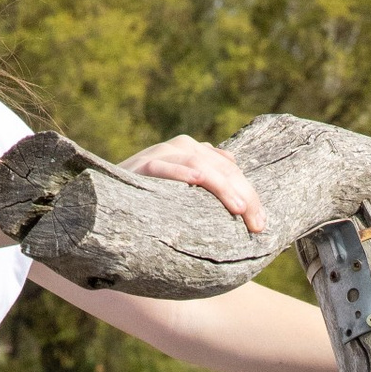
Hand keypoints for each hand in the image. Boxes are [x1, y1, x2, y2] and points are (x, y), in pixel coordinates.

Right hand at [121, 135, 269, 237]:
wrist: (109, 205)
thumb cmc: (153, 205)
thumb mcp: (185, 195)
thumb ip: (207, 183)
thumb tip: (235, 172)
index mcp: (193, 152)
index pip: (230, 168)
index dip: (249, 193)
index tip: (262, 223)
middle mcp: (179, 148)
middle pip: (221, 167)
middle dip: (243, 194)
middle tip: (257, 223)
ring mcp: (160, 154)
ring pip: (199, 164)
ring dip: (221, 186)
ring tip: (238, 208)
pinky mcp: (139, 167)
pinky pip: (162, 167)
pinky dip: (180, 172)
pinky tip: (197, 181)